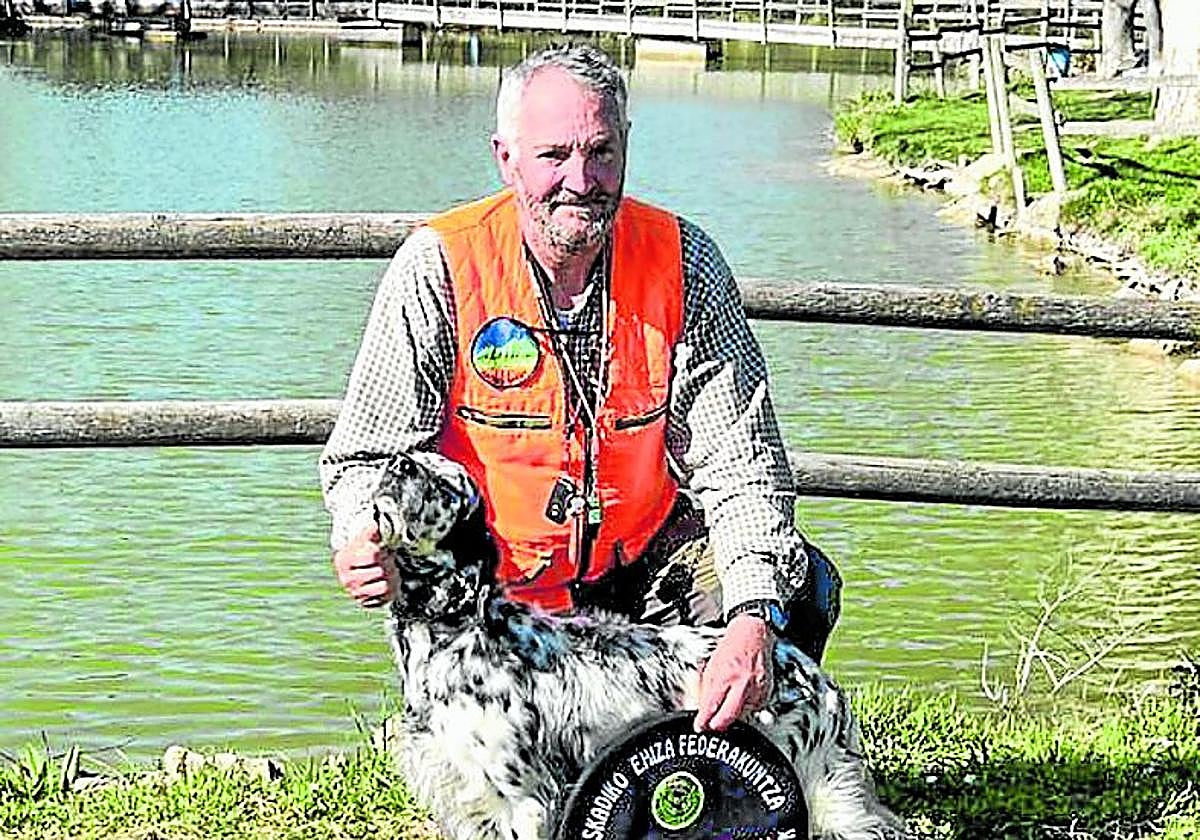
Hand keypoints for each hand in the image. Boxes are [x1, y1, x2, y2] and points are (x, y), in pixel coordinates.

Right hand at [332, 524, 397, 608]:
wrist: (358, 567)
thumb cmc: (363, 549)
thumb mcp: (365, 538)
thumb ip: (370, 531)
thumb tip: (373, 525)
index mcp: (344, 560)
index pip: (373, 555)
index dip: (383, 551)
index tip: (382, 550)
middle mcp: (347, 579)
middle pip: (380, 572)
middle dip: (388, 564)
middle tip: (388, 561)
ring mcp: (355, 592)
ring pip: (384, 587)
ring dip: (392, 578)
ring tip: (389, 572)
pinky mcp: (364, 602)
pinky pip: (384, 599)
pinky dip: (390, 590)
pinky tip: (386, 582)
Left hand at [693, 614, 774, 731]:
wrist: (753, 636)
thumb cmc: (731, 648)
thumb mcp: (711, 667)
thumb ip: (706, 690)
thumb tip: (702, 710)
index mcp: (725, 676)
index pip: (711, 706)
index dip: (703, 721)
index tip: (700, 727)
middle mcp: (742, 684)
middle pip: (728, 717)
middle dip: (717, 725)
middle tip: (711, 725)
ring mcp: (756, 690)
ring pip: (741, 715)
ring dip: (732, 713)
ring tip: (729, 699)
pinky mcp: (765, 694)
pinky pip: (752, 709)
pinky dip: (744, 706)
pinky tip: (741, 695)